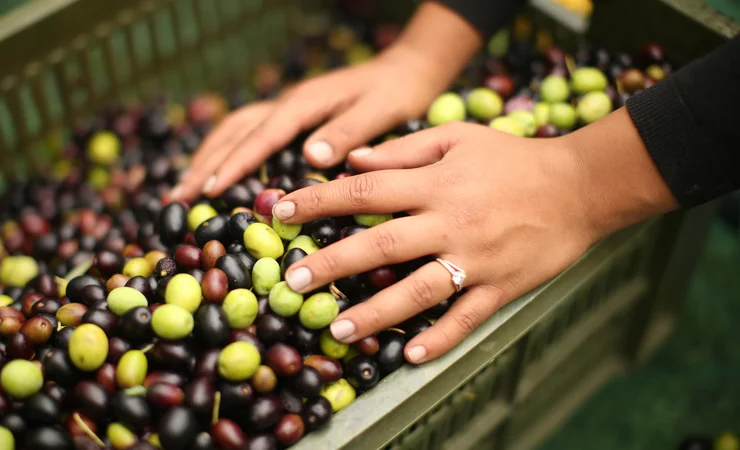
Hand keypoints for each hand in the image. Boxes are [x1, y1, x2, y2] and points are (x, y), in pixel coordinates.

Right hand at [170, 2, 480, 201]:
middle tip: (178, 198)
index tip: (210, 190)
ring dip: (206, 157)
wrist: (406, 71)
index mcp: (305, 104)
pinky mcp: (290, 116)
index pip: (261, 136)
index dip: (235, 164)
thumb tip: (311, 156)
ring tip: (183, 189)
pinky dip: (225, 151)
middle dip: (204, 164)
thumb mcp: (382, 111)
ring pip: (234, 130)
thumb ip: (349, 131)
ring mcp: (286, 108)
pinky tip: (216, 170)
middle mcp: (288, 103)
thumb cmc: (397, 94)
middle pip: (234, 131)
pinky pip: (247, 132)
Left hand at [271, 108, 676, 363]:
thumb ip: (402, 150)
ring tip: (338, 329)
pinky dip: (439, 338)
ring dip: (377, 312)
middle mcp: (451, 222)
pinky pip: (466, 317)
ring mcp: (477, 258)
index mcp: (435, 183)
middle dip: (333, 263)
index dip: (319, 200)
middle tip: (293, 281)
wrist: (580, 187)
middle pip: (382, 244)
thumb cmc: (512, 159)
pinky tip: (409, 355)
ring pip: (419, 289)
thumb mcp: (456, 139)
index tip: (279, 209)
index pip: (366, 190)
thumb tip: (351, 159)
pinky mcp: (501, 287)